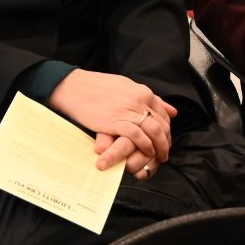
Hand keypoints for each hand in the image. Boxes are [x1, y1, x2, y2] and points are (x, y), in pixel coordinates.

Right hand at [48, 70, 175, 171]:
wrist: (73, 87)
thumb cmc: (97, 87)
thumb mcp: (126, 87)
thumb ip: (148, 99)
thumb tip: (171, 111)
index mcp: (142, 91)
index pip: (164, 114)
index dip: (167, 131)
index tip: (165, 141)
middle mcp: (139, 100)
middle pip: (163, 124)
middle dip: (166, 141)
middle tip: (164, 153)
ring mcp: (128, 110)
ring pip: (155, 131)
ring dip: (160, 147)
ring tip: (159, 157)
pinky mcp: (116, 120)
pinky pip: (138, 136)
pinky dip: (145, 146)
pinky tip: (146, 152)